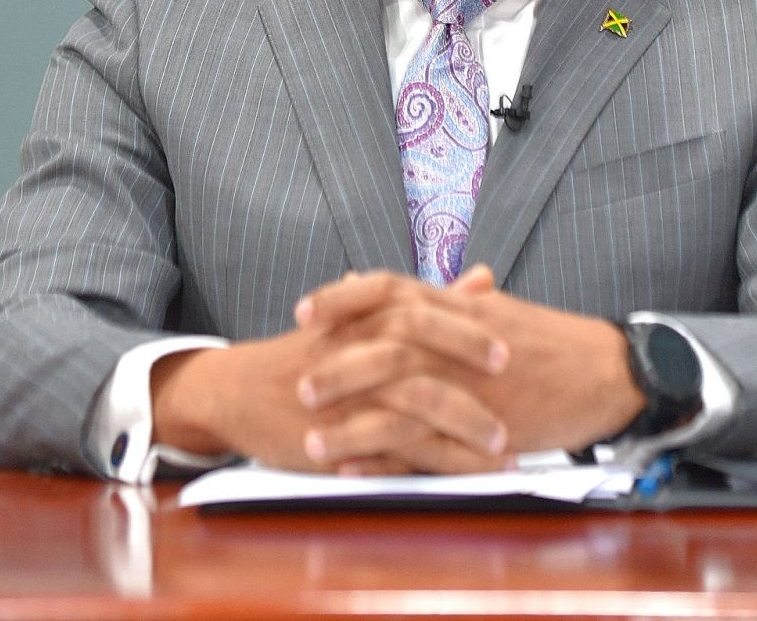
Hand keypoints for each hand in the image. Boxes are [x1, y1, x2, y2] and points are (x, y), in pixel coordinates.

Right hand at [151, 271, 510, 472]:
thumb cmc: (312, 352)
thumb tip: (485, 278)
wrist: (240, 391)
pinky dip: (436, 465)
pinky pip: (395, 453)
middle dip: (470, 366)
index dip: (468, 326)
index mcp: (367, 315)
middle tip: (516, 380)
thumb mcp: (366, 316)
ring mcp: (346, 395)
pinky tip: (468, 477)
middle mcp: (356, 349)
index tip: (514, 339)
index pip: (423, 310)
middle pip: (420, 348)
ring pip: (413, 405)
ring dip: (465, 427)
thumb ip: (432, 300)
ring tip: (508, 448)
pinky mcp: (338, 439)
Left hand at [299, 266, 646, 465]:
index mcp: (460, 304)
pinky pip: (424, 440)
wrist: (608, 372)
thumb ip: (454, 301)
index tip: (305, 310)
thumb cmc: (555, 343)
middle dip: (335, 362)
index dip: (343, 297)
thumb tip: (417, 288)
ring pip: (396, 394)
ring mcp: (471, 380)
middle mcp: (459, 336)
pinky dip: (383, 456)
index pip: (389, 287)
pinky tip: (352, 468)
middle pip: (383, 338)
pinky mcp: (483, 422)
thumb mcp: (500, 312)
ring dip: (348, 419)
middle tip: (298, 380)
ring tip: (310, 439)